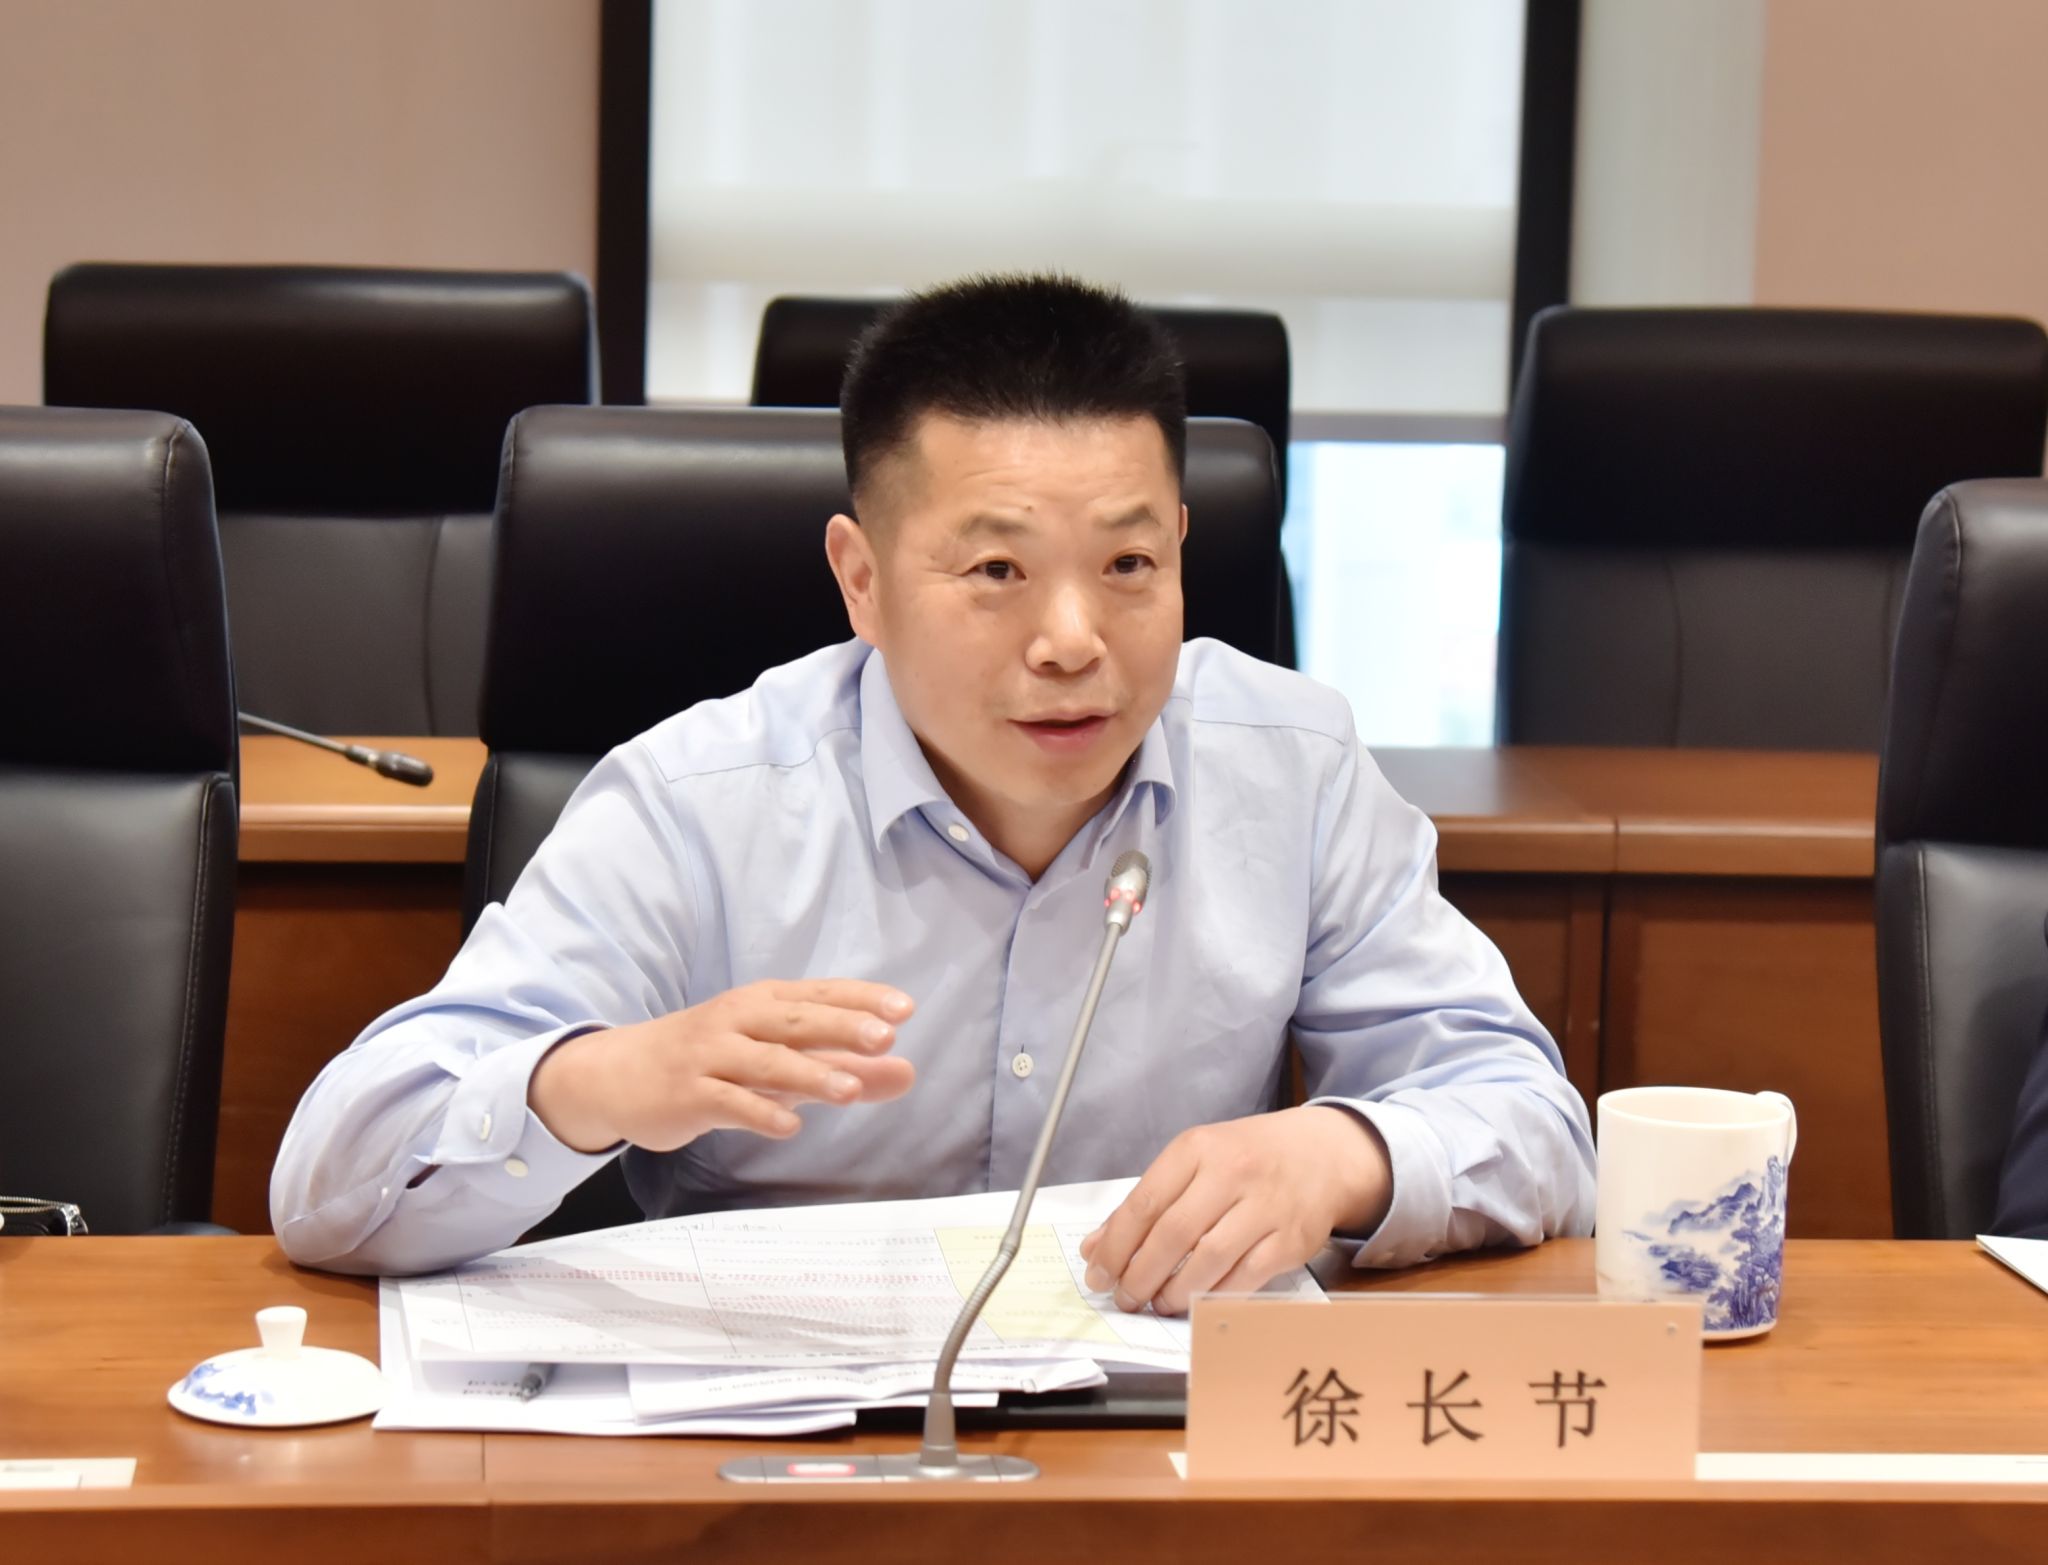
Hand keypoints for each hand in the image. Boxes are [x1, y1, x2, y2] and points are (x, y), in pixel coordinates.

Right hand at [528, 979, 915, 1152]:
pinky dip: (760, 1112)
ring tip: (850, 1089)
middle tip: (883, 1037)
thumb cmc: (713, 1059)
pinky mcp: (689, 1094)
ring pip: (765, 1062)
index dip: (861, 999)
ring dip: (808, 1073)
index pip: (820, 994)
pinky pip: (728, 1102)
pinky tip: (791, 1126)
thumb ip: (843, 1065)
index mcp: (763, 1002)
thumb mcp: (780, 1058)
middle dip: (840, 1027)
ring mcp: (711, 1056)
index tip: (904, 1009)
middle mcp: (738, 1020)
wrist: (618, 1073)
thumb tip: (907, 1072)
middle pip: (795, 1020)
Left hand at [1076, 1106, 1391, 1315]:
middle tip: (1124, 1297)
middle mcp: (1232, 1173)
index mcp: (1198, 1149)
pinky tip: (1195, 1303)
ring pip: (1208, 1260)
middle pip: (1173, 1234)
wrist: (1322, 1155)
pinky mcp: (1290, 1240)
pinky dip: (1213, 1297)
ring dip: (1174, 1292)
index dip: (1115, 1245)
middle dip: (1140, 1275)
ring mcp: (1265, 1208)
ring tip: (1157, 1303)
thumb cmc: (1248, 1158)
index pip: (1145, 1202)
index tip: (1098, 1273)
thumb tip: (1096, 1247)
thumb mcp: (1195, 1161)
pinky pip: (1244, 1278)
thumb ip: (1147, 1202)